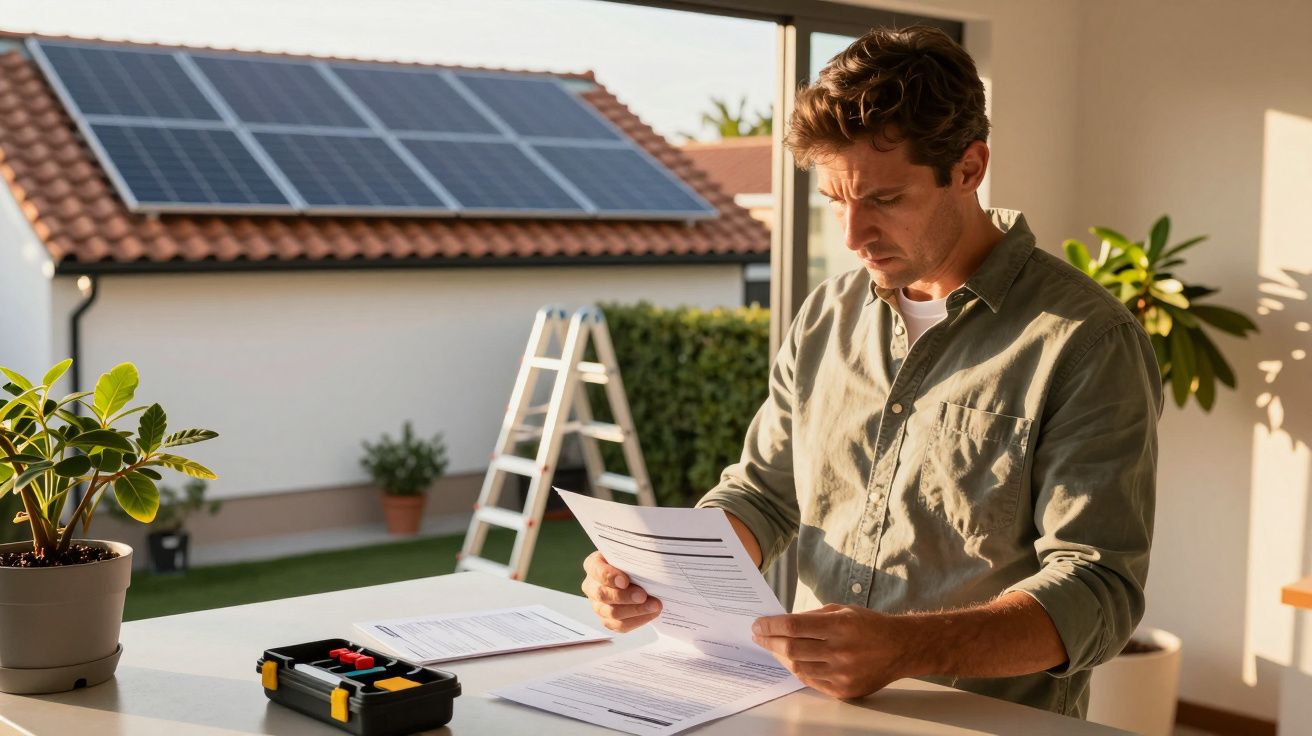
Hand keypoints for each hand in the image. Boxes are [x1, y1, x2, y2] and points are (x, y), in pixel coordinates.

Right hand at [581, 551, 661, 631]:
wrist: (634, 576)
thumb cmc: (630, 562)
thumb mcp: (628, 554)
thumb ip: (632, 557)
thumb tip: (648, 559)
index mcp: (593, 565)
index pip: (597, 571)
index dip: (610, 577)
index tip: (625, 581)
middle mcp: (591, 586)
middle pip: (603, 595)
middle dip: (625, 596)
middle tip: (643, 595)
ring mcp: (598, 605)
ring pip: (612, 613)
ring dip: (635, 610)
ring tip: (654, 606)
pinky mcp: (607, 620)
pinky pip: (620, 625)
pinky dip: (637, 620)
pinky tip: (650, 614)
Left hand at [752, 603, 911, 698]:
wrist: (901, 648)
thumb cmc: (869, 625)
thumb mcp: (842, 610)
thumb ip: (813, 617)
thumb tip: (782, 622)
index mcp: (840, 626)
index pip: (793, 626)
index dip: (771, 626)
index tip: (758, 625)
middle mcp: (840, 651)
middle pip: (792, 648)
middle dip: (770, 641)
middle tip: (759, 636)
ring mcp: (842, 673)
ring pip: (798, 667)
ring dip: (781, 657)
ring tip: (774, 648)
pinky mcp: (843, 690)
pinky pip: (811, 681)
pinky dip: (797, 670)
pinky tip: (792, 660)